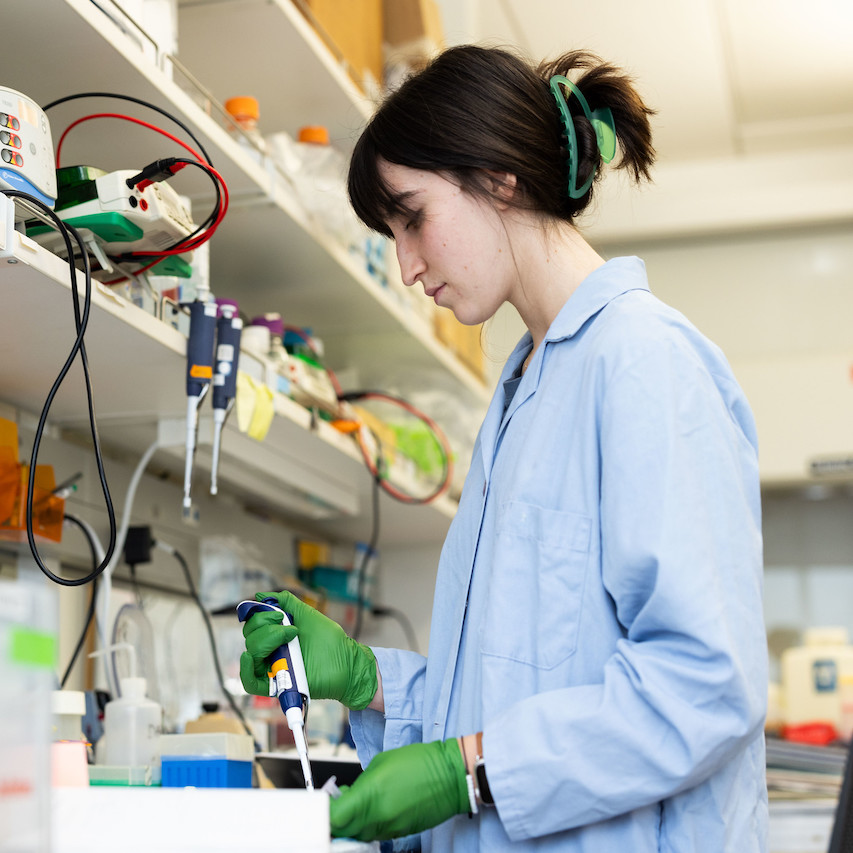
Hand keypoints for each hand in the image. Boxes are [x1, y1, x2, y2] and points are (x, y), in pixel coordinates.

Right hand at [239, 590, 376, 709]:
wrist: (346, 661)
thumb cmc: (330, 639)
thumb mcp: (307, 614)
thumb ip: (286, 603)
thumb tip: (261, 595)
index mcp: (276, 635)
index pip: (253, 625)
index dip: (260, 616)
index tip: (278, 615)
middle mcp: (272, 651)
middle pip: (250, 638)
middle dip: (266, 627)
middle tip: (291, 628)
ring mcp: (274, 667)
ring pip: (251, 654)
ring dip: (265, 641)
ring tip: (289, 638)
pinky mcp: (276, 685)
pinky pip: (251, 683)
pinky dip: (245, 671)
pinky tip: (250, 657)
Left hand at [329, 739, 468, 840]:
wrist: (450, 776)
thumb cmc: (419, 762)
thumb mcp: (381, 763)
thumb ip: (361, 783)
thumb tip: (348, 796)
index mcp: (370, 797)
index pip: (335, 819)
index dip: (324, 813)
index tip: (323, 803)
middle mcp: (378, 818)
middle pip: (344, 831)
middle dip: (336, 820)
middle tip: (335, 804)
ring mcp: (391, 829)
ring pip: (360, 835)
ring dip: (352, 823)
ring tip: (356, 803)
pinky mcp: (401, 833)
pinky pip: (377, 834)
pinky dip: (369, 825)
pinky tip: (374, 808)